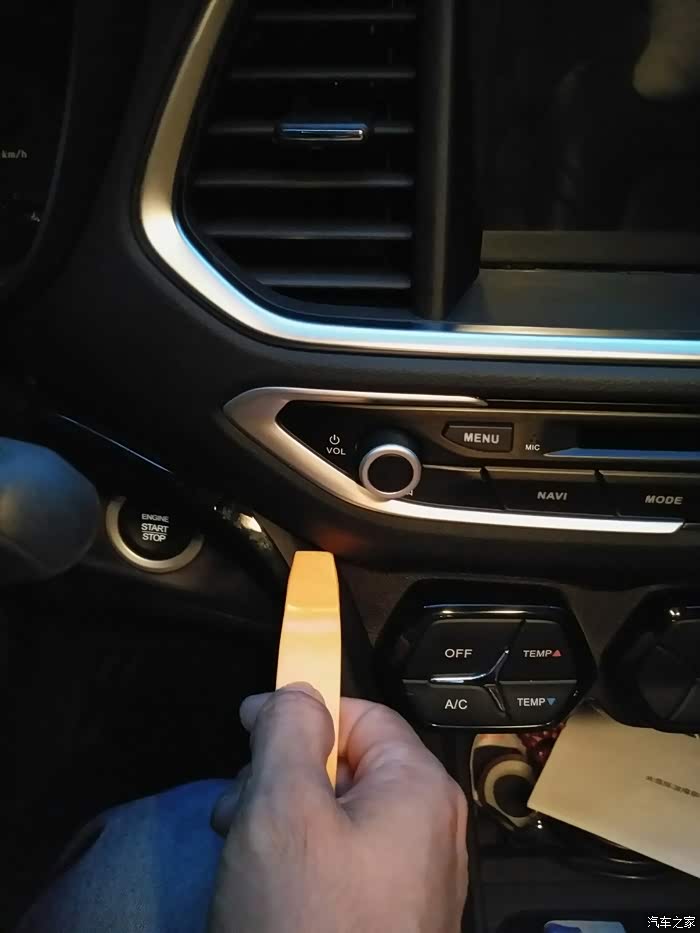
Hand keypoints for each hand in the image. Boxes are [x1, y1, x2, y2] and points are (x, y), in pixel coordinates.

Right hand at [208, 684, 467, 932]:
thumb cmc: (303, 921)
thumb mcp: (281, 809)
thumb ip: (288, 731)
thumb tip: (297, 691)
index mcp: (418, 790)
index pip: (360, 714)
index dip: (300, 713)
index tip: (247, 728)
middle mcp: (427, 830)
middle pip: (345, 765)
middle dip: (280, 777)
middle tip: (234, 812)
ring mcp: (411, 881)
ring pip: (335, 817)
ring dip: (279, 822)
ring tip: (238, 858)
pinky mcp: (387, 920)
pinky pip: (340, 866)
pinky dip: (296, 865)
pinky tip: (261, 889)